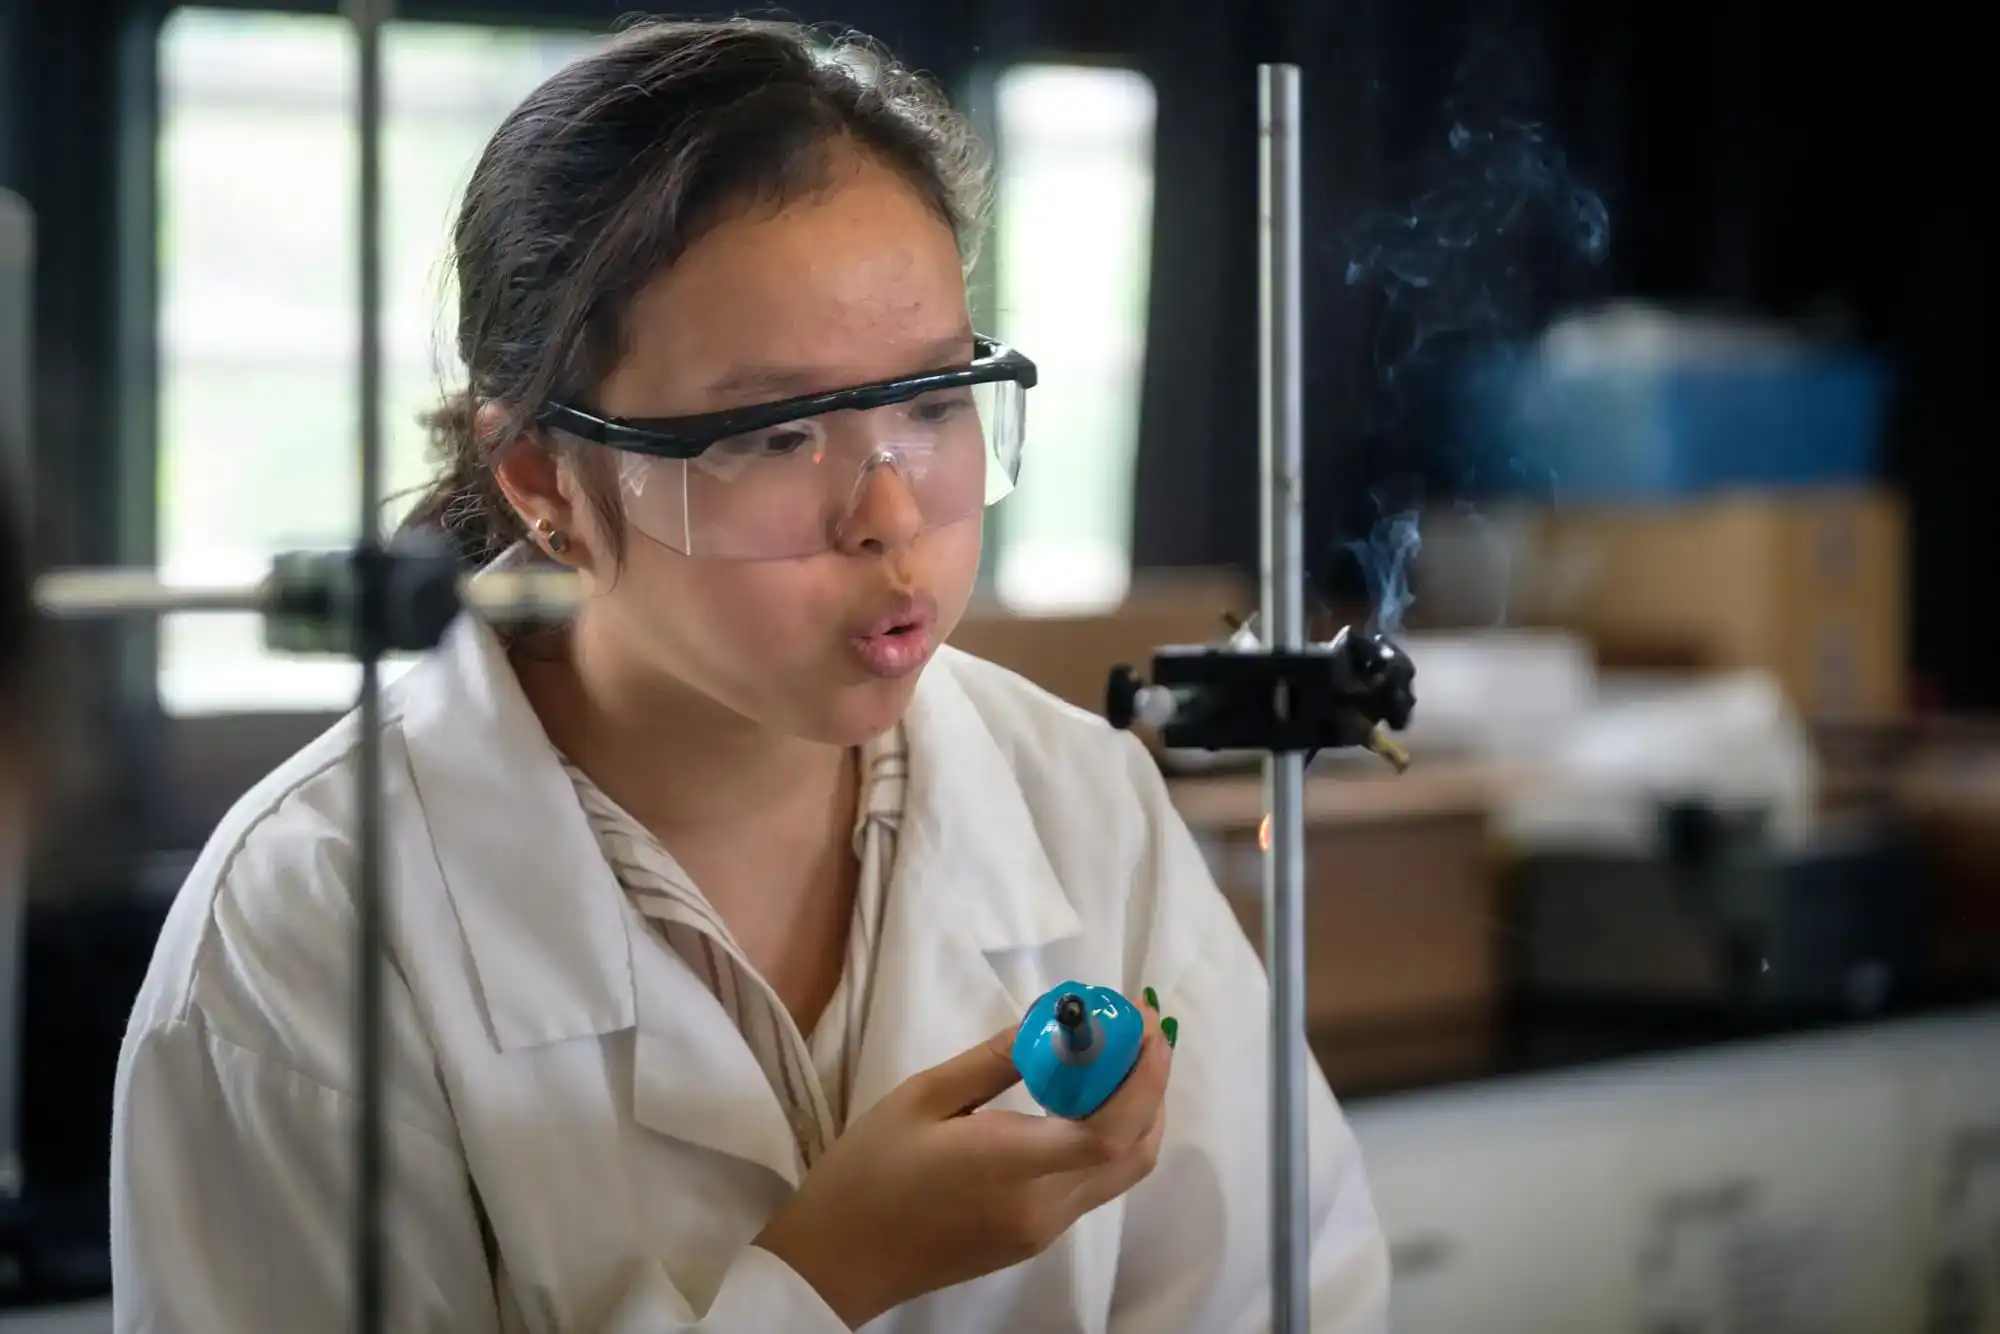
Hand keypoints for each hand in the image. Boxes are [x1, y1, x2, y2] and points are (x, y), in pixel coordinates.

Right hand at [755, 1001, 1174, 1327]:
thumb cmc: (870, 1172)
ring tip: (1111, 1058)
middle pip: (1135, 1152)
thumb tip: (1051, 1026)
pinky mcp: (1035, 1239)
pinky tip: (1076, 1101)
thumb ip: (995, 1061)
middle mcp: (1045, 1207)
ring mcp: (1045, 1230)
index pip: (1111, 1131)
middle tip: (1137, 1032)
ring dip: (1134, 1113)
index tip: (1148, 1024)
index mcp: (1014, 1168)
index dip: (1145, 1077)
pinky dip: (1105, 1137)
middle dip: (1152, 1088)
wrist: (840, 1260)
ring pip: (1121, 1171)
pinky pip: (1093, 1184)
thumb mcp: (923, 1098)